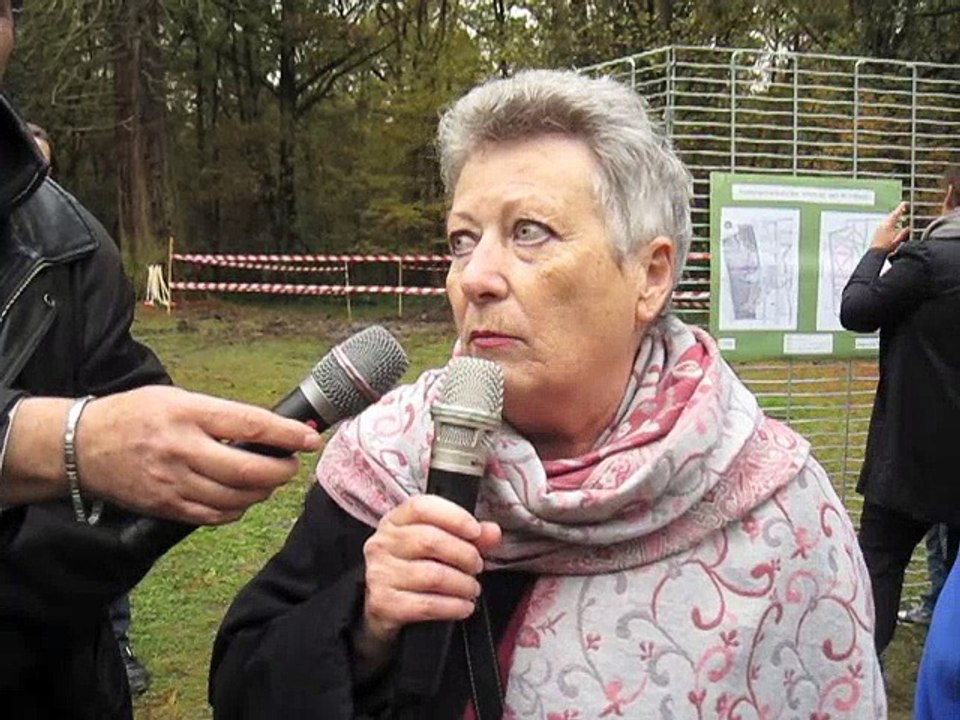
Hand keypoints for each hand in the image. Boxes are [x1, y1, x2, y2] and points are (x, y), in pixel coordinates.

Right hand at [76, 386, 322, 523]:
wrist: (81, 446)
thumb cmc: (134, 415)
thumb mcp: (177, 398)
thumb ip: (219, 414)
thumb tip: (267, 429)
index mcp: (187, 413)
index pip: (250, 425)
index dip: (287, 435)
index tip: (310, 438)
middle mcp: (182, 449)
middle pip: (249, 470)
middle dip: (282, 470)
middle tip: (291, 464)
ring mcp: (173, 482)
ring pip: (237, 497)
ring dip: (264, 490)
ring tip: (269, 479)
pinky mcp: (167, 507)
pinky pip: (216, 515)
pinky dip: (238, 508)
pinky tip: (242, 497)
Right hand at [361, 494, 500, 644]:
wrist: (381, 608)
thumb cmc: (413, 569)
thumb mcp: (436, 546)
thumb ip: (467, 536)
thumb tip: (493, 531)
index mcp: (395, 521)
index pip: (421, 507)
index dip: (454, 517)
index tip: (476, 531)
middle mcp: (382, 544)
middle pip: (429, 541)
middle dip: (463, 554)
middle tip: (477, 565)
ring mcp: (380, 574)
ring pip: (431, 575)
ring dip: (462, 584)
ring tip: (472, 588)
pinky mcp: (383, 604)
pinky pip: (426, 605)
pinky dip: (452, 607)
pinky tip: (463, 607)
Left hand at [870, 202, 909, 252]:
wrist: (876, 252)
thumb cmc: (887, 246)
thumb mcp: (899, 239)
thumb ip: (904, 232)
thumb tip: (908, 227)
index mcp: (888, 224)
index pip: (896, 213)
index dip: (901, 208)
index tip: (905, 203)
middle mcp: (883, 224)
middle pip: (891, 216)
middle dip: (898, 213)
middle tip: (903, 209)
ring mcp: (879, 228)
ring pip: (888, 220)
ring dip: (894, 218)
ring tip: (900, 218)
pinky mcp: (877, 232)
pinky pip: (885, 224)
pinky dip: (890, 223)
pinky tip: (893, 227)